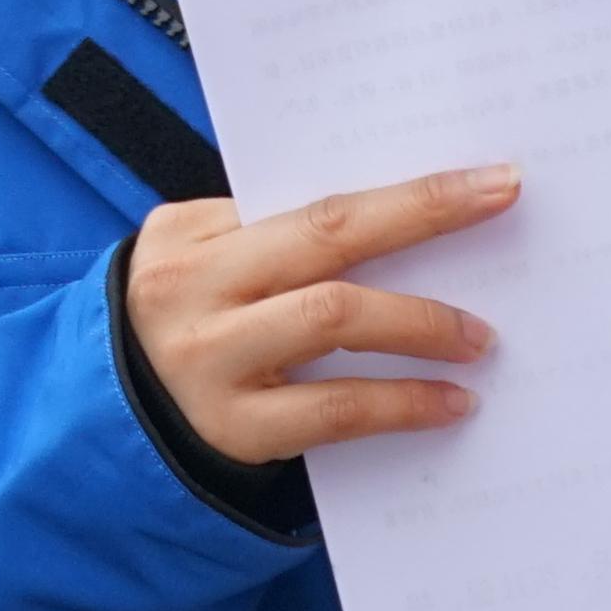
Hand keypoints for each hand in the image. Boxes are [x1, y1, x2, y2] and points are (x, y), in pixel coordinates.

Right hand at [120, 168, 514, 463]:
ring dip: (420, 323)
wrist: (107, 419)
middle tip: (502, 209)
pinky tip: (450, 402)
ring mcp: (210, 360)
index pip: (316, 201)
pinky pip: (332, 410)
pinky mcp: (232, 430)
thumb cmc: (186, 322)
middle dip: (423, 217)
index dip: (409, 193)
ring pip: (331, 321)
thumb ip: (274, 239)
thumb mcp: (201, 261)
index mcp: (191, 236)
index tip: (489, 180)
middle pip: (327, 242)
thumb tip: (406, 221)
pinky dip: (400, 403)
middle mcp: (193, 288)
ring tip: (480, 339)